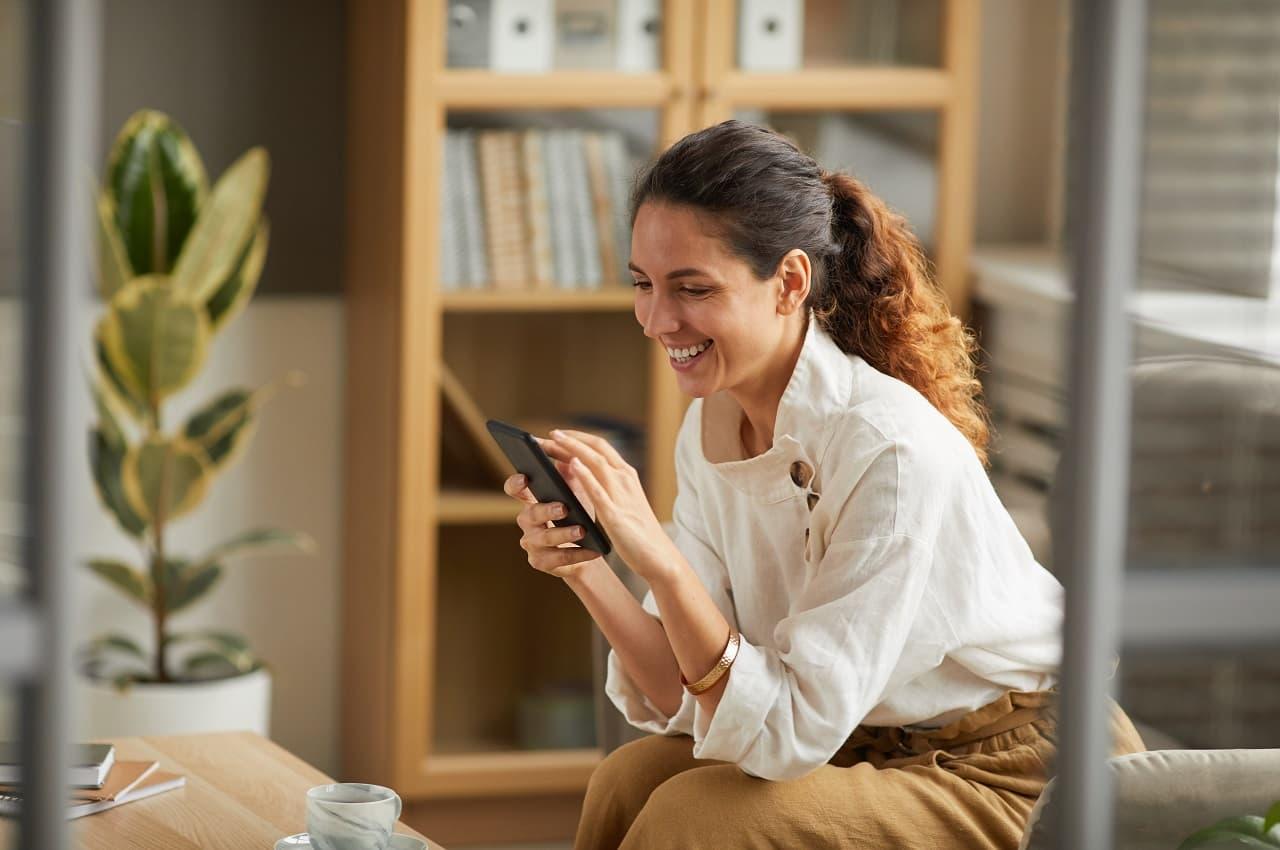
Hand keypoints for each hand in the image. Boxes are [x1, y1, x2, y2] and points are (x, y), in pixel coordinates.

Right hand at [503, 472, 605, 579]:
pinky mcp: (540, 562)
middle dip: (547, 510)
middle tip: (564, 507)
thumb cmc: (579, 516)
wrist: (587, 550)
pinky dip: (578, 554)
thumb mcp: (578, 494)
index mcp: (532, 500)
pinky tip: (593, 550)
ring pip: (545, 538)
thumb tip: (571, 456)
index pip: (514, 489)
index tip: (525, 477)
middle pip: (530, 514)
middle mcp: (527, 521)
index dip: (515, 483)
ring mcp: (532, 543)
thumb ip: (572, 477)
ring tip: (582, 530)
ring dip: (564, 533)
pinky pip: (558, 558)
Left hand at [539, 429, 671, 581]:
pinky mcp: (615, 514)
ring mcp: (622, 494)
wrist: (657, 556)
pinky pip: (598, 490)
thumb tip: (571, 467)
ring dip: (571, 449)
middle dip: (569, 439)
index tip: (557, 434)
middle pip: (595, 448)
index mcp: (626, 475)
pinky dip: (585, 475)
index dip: (577, 437)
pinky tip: (572, 465)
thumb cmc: (635, 531)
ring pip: (596, 462)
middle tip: (545, 435)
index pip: (600, 446)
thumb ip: (598, 485)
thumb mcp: (616, 502)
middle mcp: (625, 478)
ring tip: (551, 441)